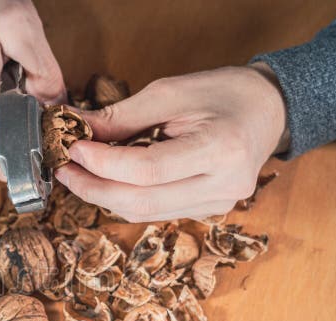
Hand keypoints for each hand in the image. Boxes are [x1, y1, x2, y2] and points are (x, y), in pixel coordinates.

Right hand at [0, 0, 65, 179]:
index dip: (35, 165)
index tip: (56, 151)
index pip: (6, 165)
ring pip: (5, 128)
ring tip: (21, 72)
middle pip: (11, 145)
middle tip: (43, 90)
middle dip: (34, 125)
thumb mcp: (21, 25)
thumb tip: (57, 107)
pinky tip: (10, 71)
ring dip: (22, 109)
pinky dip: (10, 100)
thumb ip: (44, 71)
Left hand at [55, 65, 287, 221]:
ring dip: (106, 196)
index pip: (147, 170)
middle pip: (142, 202)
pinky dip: (126, 199)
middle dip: (95, 188)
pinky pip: (156, 213)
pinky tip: (107, 182)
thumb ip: (123, 116)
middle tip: (65, 171)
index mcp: (221, 150)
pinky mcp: (208, 211)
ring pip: (145, 213)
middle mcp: (224, 186)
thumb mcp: (172, 92)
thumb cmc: (225, 93)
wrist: (269, 110)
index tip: (74, 148)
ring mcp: (218, 204)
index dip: (102, 163)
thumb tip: (78, 128)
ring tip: (80, 175)